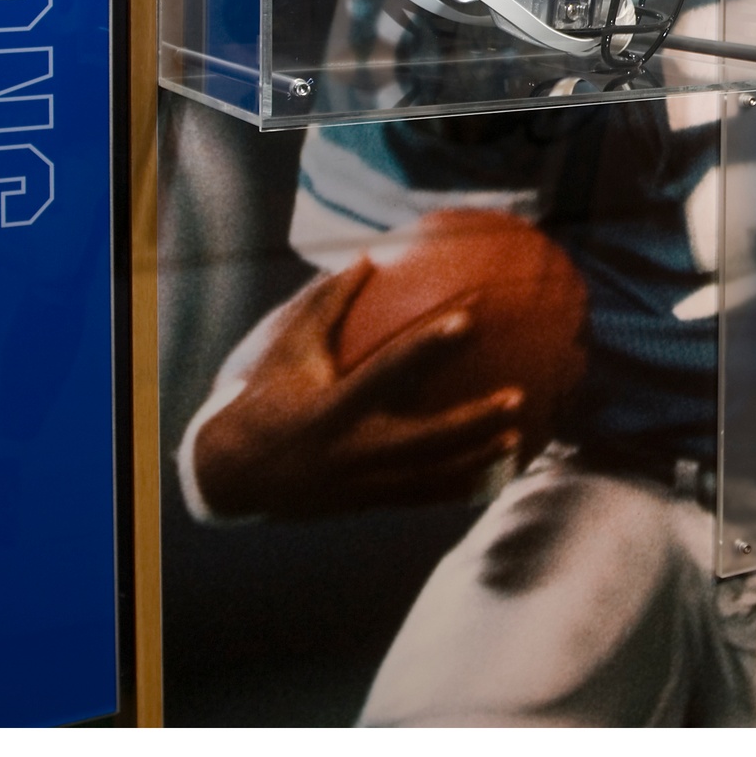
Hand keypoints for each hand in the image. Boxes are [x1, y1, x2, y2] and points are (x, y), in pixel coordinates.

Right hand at [193, 258, 526, 518]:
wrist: (233, 476)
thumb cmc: (265, 396)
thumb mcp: (287, 350)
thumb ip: (327, 304)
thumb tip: (366, 255)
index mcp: (333, 405)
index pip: (389, 369)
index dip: (430, 345)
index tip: (471, 318)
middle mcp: (352, 447)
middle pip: (425, 438)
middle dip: (472, 421)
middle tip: (518, 397)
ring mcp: (362, 481)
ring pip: (431, 475)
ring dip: (478, 459)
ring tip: (522, 439)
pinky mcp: (367, 501)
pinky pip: (422, 496)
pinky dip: (460, 487)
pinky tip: (498, 475)